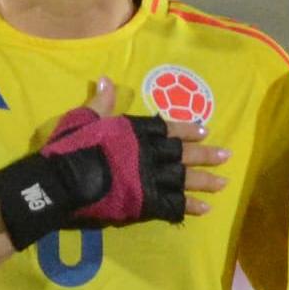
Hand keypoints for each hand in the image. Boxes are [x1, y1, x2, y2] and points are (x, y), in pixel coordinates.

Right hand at [0, 79, 217, 250]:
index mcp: (134, 130)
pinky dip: (189, 207)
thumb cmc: (70, 147)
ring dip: (205, 181)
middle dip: (205, 154)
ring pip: (183, 179)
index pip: (166, 127)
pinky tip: (205, 209)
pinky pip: (173, 205)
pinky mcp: (145, 202)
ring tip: (223, 183)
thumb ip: (100, 103)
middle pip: (182, 153)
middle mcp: (148, 152)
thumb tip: (105, 80)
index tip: (204, 130)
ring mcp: (149, 178)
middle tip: (226, 156)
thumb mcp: (83, 118)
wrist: (62, 181)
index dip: (186, 129)